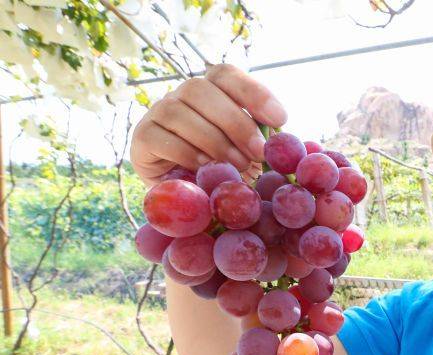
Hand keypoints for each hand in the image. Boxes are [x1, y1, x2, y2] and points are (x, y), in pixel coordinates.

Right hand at [130, 63, 287, 184]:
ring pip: (179, 112)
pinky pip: (161, 138)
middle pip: (201, 89)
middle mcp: (181, 95)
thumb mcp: (246, 150)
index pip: (226, 74)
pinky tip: (206, 167)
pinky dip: (187, 153)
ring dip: (215, 141)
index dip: (253, 92)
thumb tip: (283, 138)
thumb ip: (259, 139)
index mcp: (210, 90)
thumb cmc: (222, 166)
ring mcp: (158, 113)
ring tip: (238, 166)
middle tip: (259, 152)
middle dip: (236, 122)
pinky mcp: (142, 138)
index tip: (280, 119)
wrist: (184, 194)